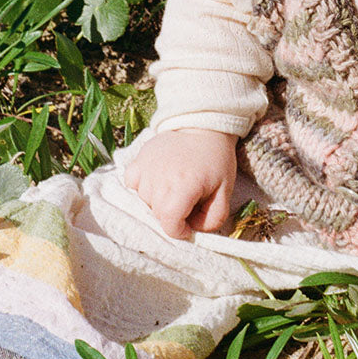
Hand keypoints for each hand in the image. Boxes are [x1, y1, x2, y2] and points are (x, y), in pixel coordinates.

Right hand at [124, 129, 238, 238]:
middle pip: (158, 215)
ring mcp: (145, 170)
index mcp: (183, 188)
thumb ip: (214, 218)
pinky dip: (142, 187)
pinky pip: (132, 185)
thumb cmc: (216, 160)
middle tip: (188, 200)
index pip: (170, 225)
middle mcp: (160, 180)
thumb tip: (194, 230)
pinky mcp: (137, 161)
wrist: (202, 127)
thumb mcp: (226, 191)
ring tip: (175, 185)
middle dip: (173, 216)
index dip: (181, 231)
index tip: (190, 224)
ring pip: (145, 202)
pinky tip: (158, 179)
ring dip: (159, 201)